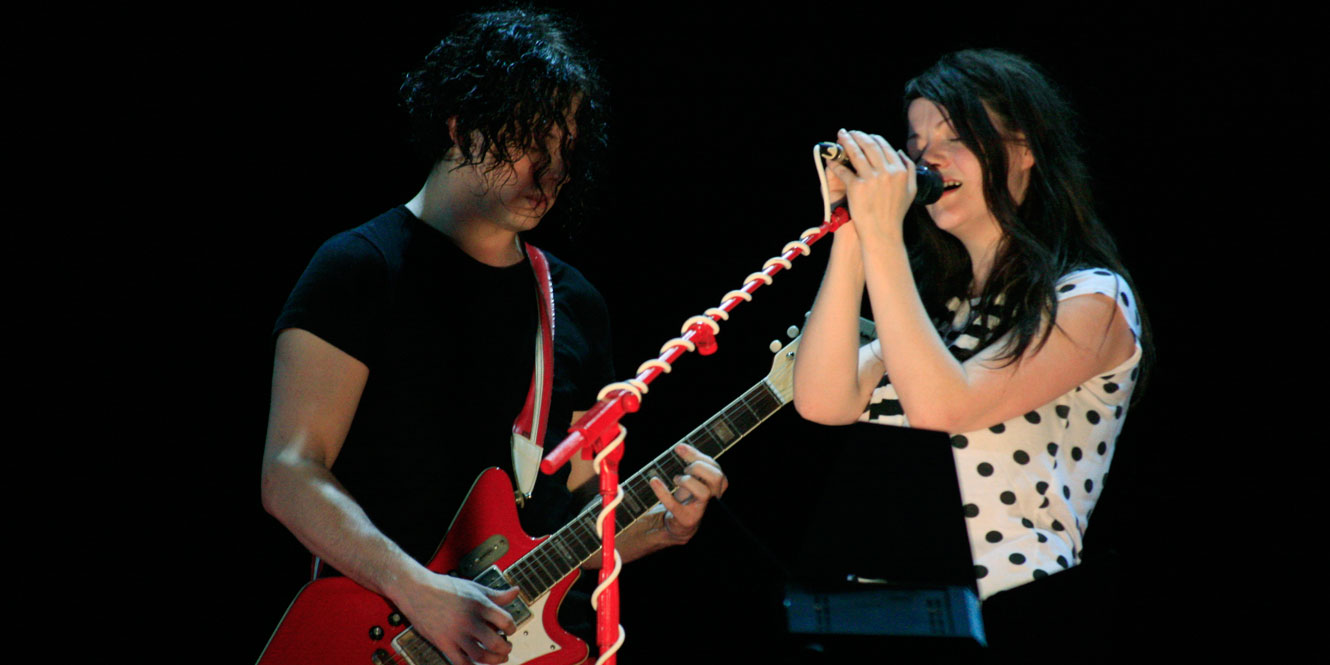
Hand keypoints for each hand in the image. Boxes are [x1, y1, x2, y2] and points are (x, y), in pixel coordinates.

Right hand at [394, 572, 519, 664]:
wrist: (416, 589)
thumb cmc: (445, 587)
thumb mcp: (473, 587)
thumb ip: (496, 594)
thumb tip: (515, 592)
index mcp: (479, 604)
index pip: (506, 621)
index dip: (511, 628)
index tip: (509, 630)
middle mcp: (469, 620)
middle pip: (496, 642)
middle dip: (506, 648)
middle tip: (506, 647)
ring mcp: (455, 633)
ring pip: (481, 656)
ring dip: (493, 660)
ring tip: (497, 657)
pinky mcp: (443, 643)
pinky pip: (461, 662)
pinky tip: (477, 663)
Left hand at [648, 444, 727, 542]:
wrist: (680, 523)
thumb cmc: (689, 496)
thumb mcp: (694, 477)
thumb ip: (691, 461)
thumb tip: (681, 447)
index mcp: (717, 485)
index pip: (715, 466)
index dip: (697, 455)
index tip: (679, 448)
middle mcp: (713, 497)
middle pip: (717, 477)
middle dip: (699, 468)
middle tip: (685, 469)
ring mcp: (701, 509)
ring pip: (703, 493)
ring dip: (687, 481)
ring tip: (677, 479)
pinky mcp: (686, 518)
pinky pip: (675, 505)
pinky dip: (662, 492)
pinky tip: (654, 481)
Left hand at [826, 129, 915, 240]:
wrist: (882, 232)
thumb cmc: (895, 213)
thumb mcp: (911, 190)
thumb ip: (909, 168)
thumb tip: (899, 151)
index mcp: (900, 170)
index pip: (884, 146)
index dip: (873, 138)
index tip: (865, 136)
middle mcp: (887, 171)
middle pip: (869, 146)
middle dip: (858, 136)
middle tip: (850, 132)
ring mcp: (871, 178)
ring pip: (856, 153)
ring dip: (846, 141)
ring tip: (840, 136)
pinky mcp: (856, 187)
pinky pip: (843, 170)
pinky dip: (836, 163)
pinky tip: (831, 159)